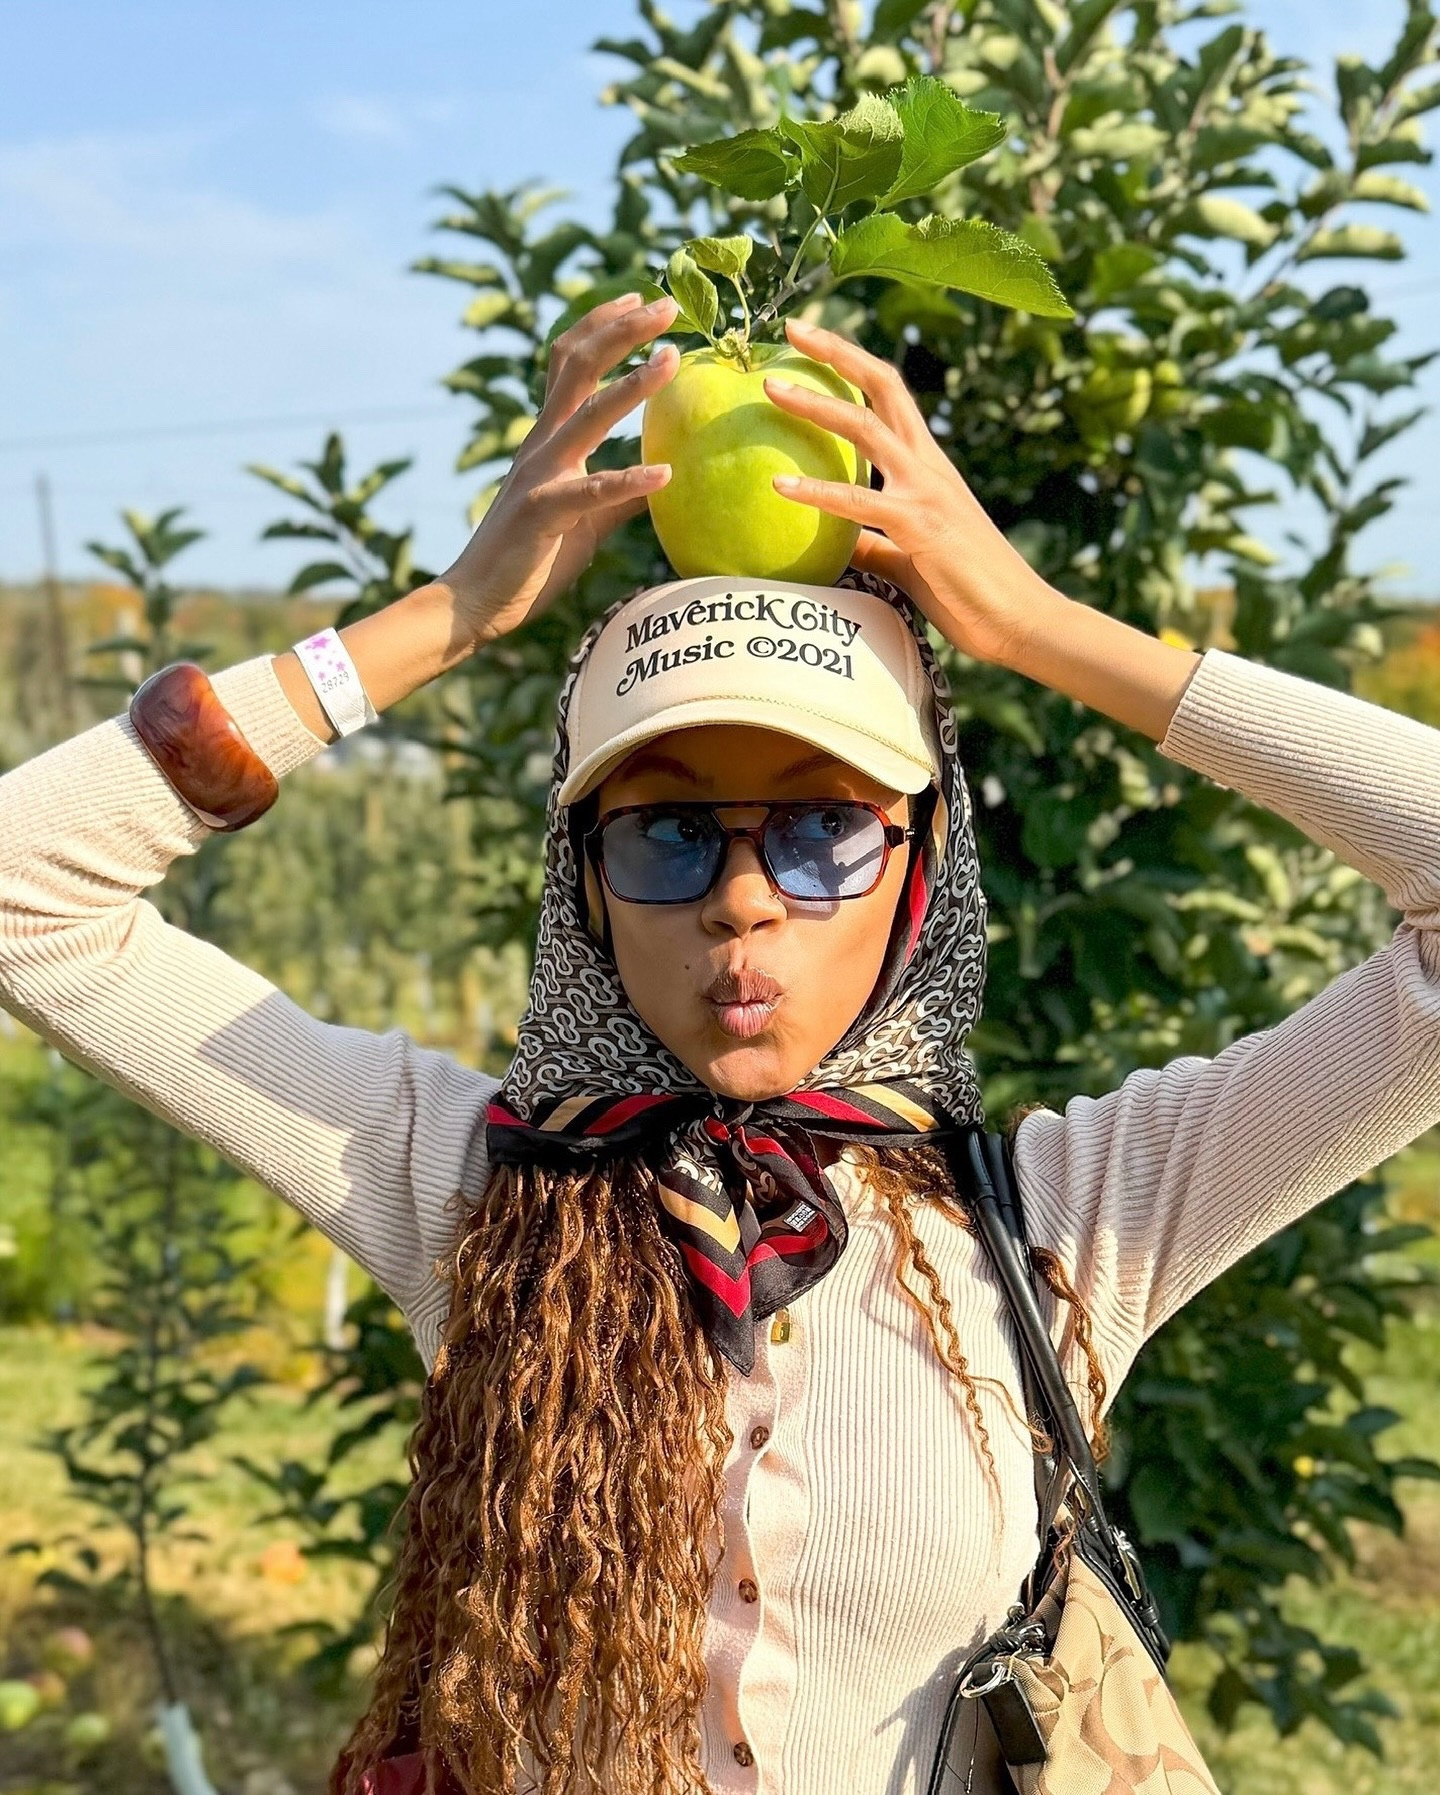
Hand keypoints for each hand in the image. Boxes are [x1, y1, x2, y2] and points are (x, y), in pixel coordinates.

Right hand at [439, 291, 679, 644]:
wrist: (477, 602)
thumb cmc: (531, 560)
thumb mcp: (586, 520)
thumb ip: (619, 496)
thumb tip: (664, 479)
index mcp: (549, 438)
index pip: (571, 361)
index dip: (604, 325)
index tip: (642, 299)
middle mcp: (542, 444)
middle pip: (579, 366)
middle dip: (624, 330)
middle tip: (669, 304)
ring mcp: (540, 474)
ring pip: (587, 415)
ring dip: (633, 386)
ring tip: (672, 360)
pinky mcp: (543, 513)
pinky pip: (591, 492)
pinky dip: (629, 479)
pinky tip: (667, 474)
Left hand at [763, 317, 1056, 668]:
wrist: (1019, 621)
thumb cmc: (969, 593)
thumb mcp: (910, 559)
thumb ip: (873, 543)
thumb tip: (836, 540)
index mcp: (928, 466)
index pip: (889, 396)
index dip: (852, 363)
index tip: (811, 341)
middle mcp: (928, 466)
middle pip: (882, 386)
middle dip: (836, 352)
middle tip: (791, 327)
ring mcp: (927, 491)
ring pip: (866, 428)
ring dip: (815, 404)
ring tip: (770, 387)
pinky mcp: (921, 526)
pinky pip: (860, 502)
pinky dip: (816, 491)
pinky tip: (778, 486)